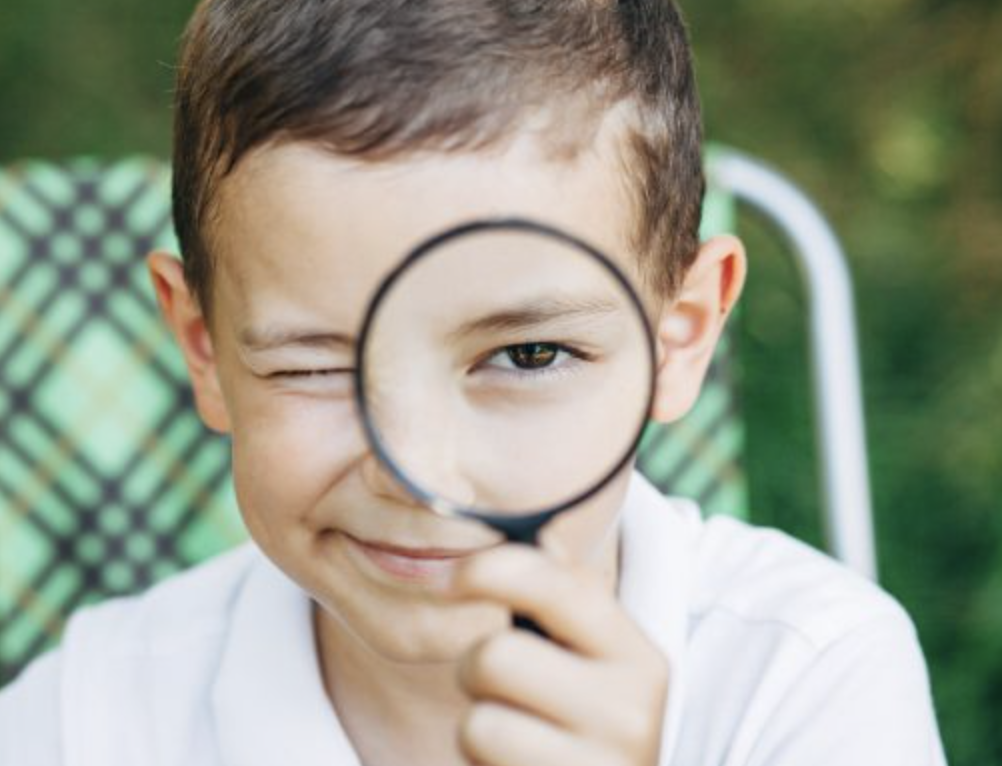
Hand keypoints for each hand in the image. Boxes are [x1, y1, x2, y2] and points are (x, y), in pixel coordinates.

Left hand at [449, 544, 669, 765]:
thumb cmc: (595, 721)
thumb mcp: (601, 660)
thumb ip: (568, 596)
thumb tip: (534, 533)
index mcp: (640, 658)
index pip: (560, 587)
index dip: (490, 570)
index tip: (450, 578)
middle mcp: (628, 713)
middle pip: (496, 657)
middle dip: (477, 668)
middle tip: (500, 686)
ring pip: (477, 721)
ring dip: (479, 723)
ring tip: (514, 732)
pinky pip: (479, 760)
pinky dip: (481, 762)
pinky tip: (516, 764)